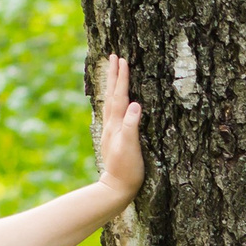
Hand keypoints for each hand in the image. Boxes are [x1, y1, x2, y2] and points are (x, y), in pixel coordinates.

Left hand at [94, 54, 143, 209]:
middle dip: (114, 75)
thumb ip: (131, 126)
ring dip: (113, 86)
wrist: (115, 189)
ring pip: (111, 103)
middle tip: (113, 56)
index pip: (120, 96)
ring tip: (113, 73)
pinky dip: (114, 101)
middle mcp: (110, 125)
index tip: (122, 59)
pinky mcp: (114, 139)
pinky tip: (115, 102)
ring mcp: (111, 132)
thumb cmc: (127, 171)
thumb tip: (135, 104)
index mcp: (116, 125)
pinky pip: (113, 112)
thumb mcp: (131, 148)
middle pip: (112, 95)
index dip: (122, 78)